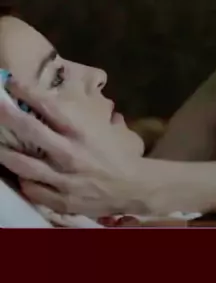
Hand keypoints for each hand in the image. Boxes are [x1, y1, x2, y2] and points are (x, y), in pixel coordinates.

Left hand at [0, 81, 151, 216]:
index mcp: (82, 130)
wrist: (135, 187)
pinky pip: (32, 189)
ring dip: (4, 153)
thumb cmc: (120, 153)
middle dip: (7, 115)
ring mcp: (62, 178)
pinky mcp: (60, 199)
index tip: (11, 83)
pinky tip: (19, 173)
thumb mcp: (107, 128)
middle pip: (29, 131)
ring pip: (23, 164)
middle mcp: (68, 152)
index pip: (48, 106)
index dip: (26, 92)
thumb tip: (67, 99)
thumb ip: (86, 116)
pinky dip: (24, 180)